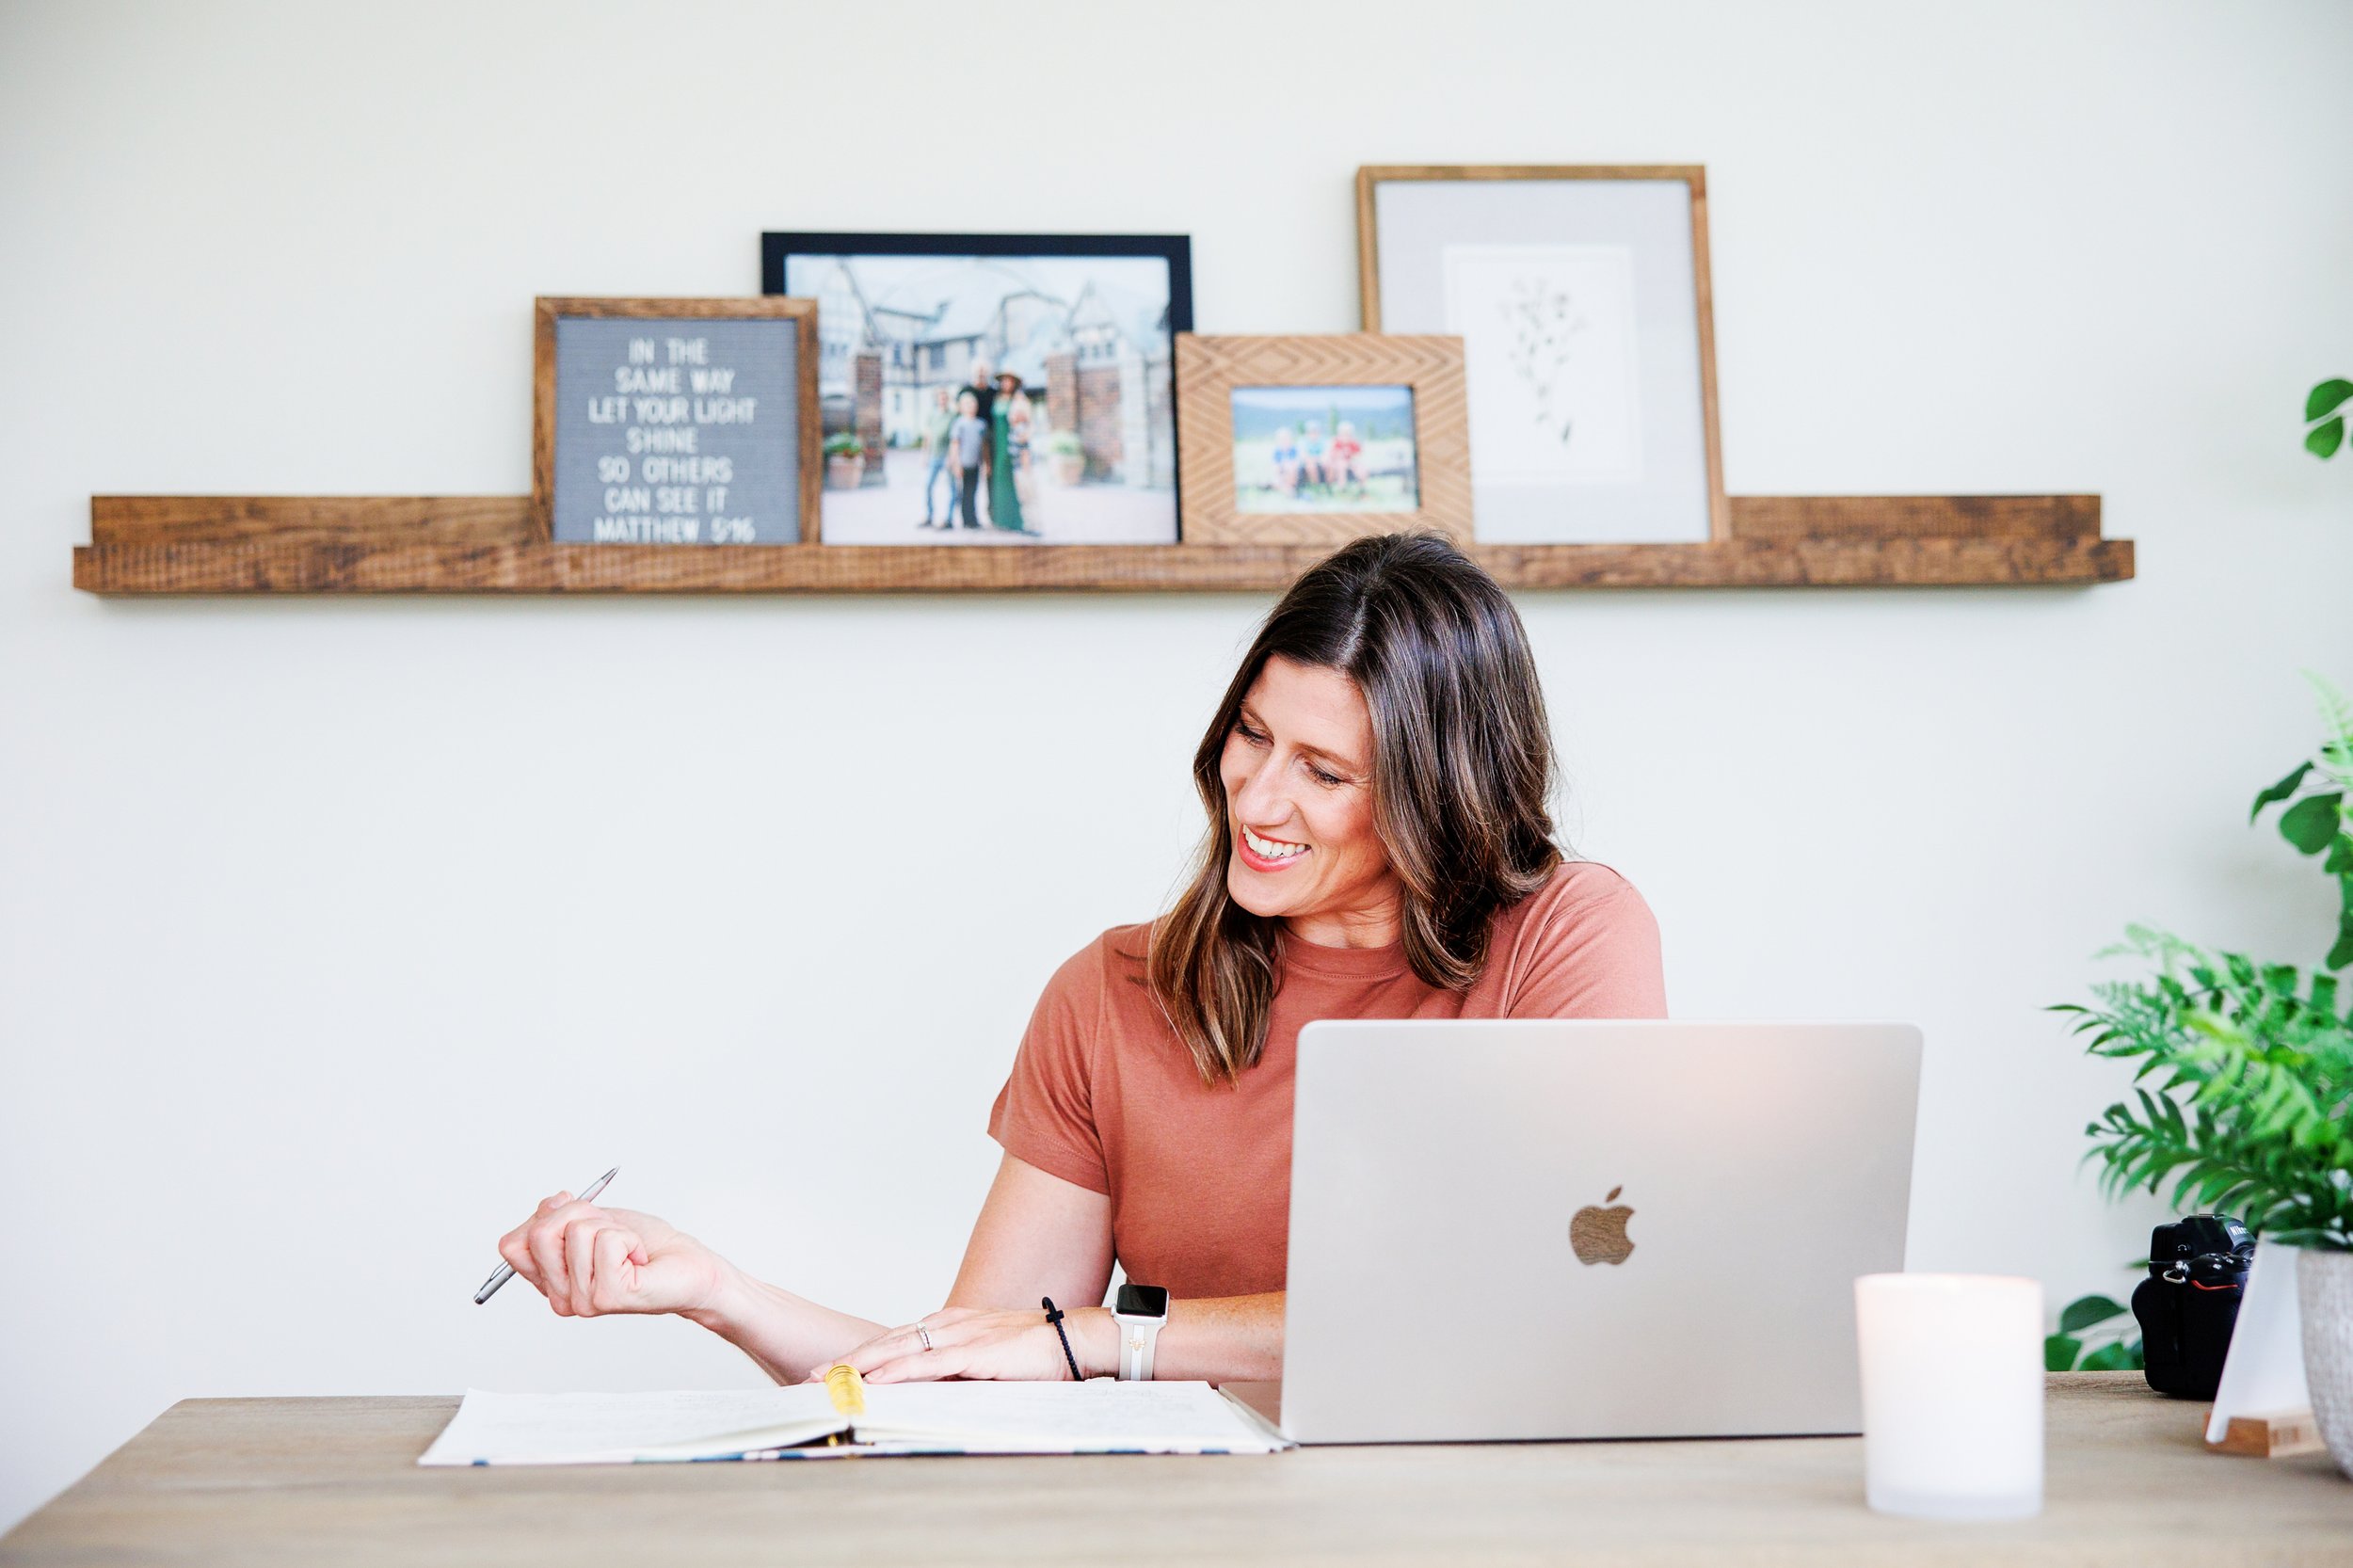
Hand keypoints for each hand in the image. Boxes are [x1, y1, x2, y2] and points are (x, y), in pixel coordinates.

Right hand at [494, 1193, 724, 1318]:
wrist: (689, 1267)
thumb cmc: (646, 1246)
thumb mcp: (594, 1220)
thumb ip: (558, 1215)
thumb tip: (552, 1203)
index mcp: (550, 1281)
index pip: (512, 1245)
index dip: (544, 1217)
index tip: (581, 1219)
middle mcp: (561, 1297)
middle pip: (538, 1234)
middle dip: (579, 1214)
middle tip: (608, 1230)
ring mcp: (582, 1301)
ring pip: (575, 1231)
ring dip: (609, 1225)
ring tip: (626, 1246)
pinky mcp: (609, 1296)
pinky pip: (606, 1240)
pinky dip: (628, 1236)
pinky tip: (638, 1258)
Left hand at [817, 1306, 1108, 1383]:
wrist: (1072, 1340)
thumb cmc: (1032, 1353)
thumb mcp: (983, 1360)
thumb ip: (954, 1369)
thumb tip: (924, 1390)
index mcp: (949, 1325)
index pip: (895, 1340)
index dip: (862, 1355)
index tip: (831, 1370)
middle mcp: (949, 1325)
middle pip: (888, 1342)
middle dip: (849, 1359)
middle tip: (813, 1375)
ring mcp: (961, 1336)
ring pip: (900, 1349)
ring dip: (863, 1365)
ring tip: (832, 1378)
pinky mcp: (976, 1352)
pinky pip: (929, 1364)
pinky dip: (899, 1372)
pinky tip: (877, 1382)